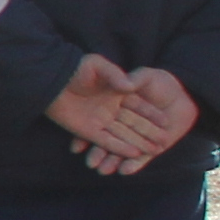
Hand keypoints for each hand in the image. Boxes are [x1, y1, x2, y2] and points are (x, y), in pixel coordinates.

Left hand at [47, 52, 165, 174]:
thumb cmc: (75, 69)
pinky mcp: (87, 130)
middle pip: (133, 123)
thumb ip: (114, 74)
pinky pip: (106, 141)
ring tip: (154, 151)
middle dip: (149, 132)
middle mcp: (110, 109)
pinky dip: (119, 147)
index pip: (139, 106)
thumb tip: (129, 86)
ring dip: (138, 143)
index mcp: (116, 93)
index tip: (167, 122)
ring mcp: (99, 120)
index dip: (152, 114)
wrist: (51, 80)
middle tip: (165, 141)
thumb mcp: (97, 66)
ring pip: (122, 134)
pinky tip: (133, 154)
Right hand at [96, 65, 204, 175]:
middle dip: (98, 153)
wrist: (184, 98)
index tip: (77, 146)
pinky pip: (140, 158)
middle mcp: (123, 124)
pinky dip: (134, 164)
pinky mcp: (150, 148)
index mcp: (116, 108)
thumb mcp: (148, 77)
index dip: (87, 134)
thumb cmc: (163, 84)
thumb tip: (127, 85)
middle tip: (90, 163)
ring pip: (121, 152)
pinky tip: (125, 170)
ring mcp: (137, 138)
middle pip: (108, 140)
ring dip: (112, 162)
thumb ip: (137, 79)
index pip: (100, 122)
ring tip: (104, 171)